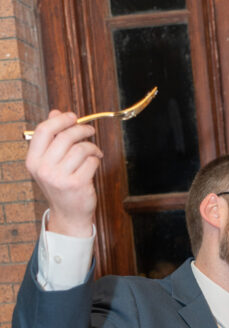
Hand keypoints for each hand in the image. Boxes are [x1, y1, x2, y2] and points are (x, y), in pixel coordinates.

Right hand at [25, 110, 102, 235]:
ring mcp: (60, 178)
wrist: (69, 214)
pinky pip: (91, 161)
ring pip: (80, 148)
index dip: (60, 120)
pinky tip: (94, 163)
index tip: (72, 117)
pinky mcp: (77, 184)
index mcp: (33, 161)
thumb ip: (51, 138)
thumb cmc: (60, 185)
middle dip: (81, 129)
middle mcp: (44, 169)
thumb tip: (56, 113)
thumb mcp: (49, 162)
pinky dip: (96, 159)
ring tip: (94, 151)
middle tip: (89, 130)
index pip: (43, 131)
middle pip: (64, 137)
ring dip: (91, 146)